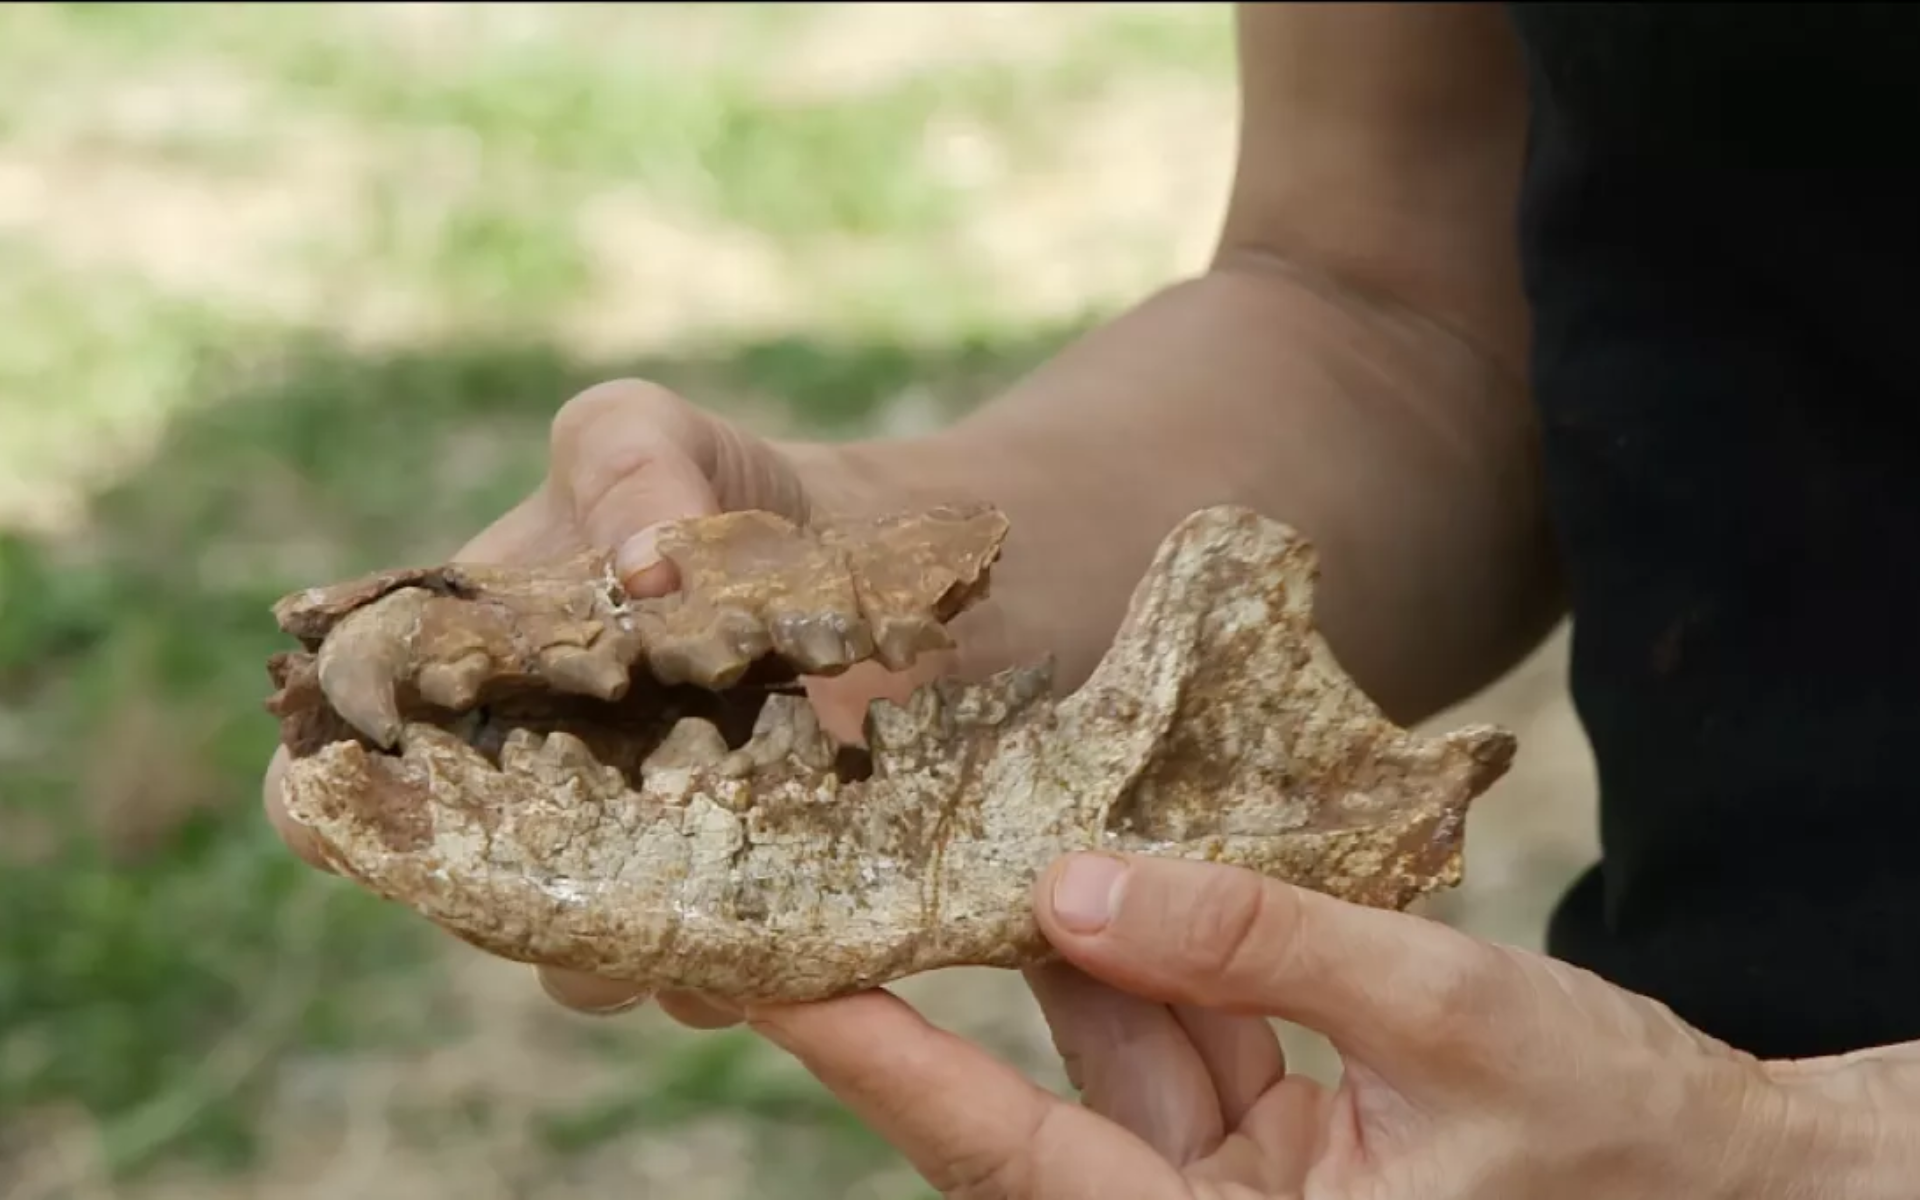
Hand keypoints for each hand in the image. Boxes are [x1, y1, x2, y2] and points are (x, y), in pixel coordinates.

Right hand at [259, 379, 943, 1026]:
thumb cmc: (710, 491)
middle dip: (521, 890)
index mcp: (449, 697)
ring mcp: (623, 861)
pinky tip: (802, 904)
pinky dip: (747, 966)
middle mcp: (519, 800)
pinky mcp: (731, 896)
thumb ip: (625, 460)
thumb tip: (645, 567)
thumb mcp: (648, 434)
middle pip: (466, 906)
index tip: (404, 792)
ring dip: (635, 942)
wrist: (857, 548)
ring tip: (713, 867)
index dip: (333, 811)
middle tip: (604, 831)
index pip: (327, 790)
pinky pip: (713, 981)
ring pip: (586, 969)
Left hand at [747, 851, 1908, 1198]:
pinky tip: (1082, 857)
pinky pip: (1180, 1024)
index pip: (1017, 1162)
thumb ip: (1261, 948)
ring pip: (1107, 1042)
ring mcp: (1234, 1176)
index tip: (774, 984)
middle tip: (806, 893)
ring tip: (935, 828)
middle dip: (926, 991)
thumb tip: (1076, 883)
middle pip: (1031, 1101)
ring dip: (1040, 938)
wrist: (1733, 1176)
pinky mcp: (1269, 1127)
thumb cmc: (1617, 1131)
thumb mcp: (1446, 1020)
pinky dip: (1145, 943)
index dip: (886, 1068)